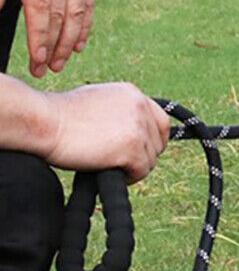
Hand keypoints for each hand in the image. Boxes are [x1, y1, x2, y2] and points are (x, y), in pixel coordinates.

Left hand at [0, 0, 93, 76]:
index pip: (38, 7)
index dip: (38, 37)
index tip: (35, 60)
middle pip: (60, 13)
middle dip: (53, 45)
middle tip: (45, 71)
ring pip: (78, 9)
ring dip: (71, 40)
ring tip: (62, 63)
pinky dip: (86, 23)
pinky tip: (79, 43)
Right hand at [39, 83, 169, 183]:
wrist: (44, 122)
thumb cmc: (61, 115)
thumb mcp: (98, 101)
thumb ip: (119, 110)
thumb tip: (129, 128)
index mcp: (133, 94)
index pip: (161, 120)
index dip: (153, 138)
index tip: (142, 150)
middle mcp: (140, 107)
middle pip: (158, 141)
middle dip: (143, 154)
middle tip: (122, 161)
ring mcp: (138, 127)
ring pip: (151, 158)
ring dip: (134, 166)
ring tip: (110, 165)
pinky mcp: (132, 147)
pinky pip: (142, 170)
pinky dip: (130, 176)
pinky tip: (110, 171)